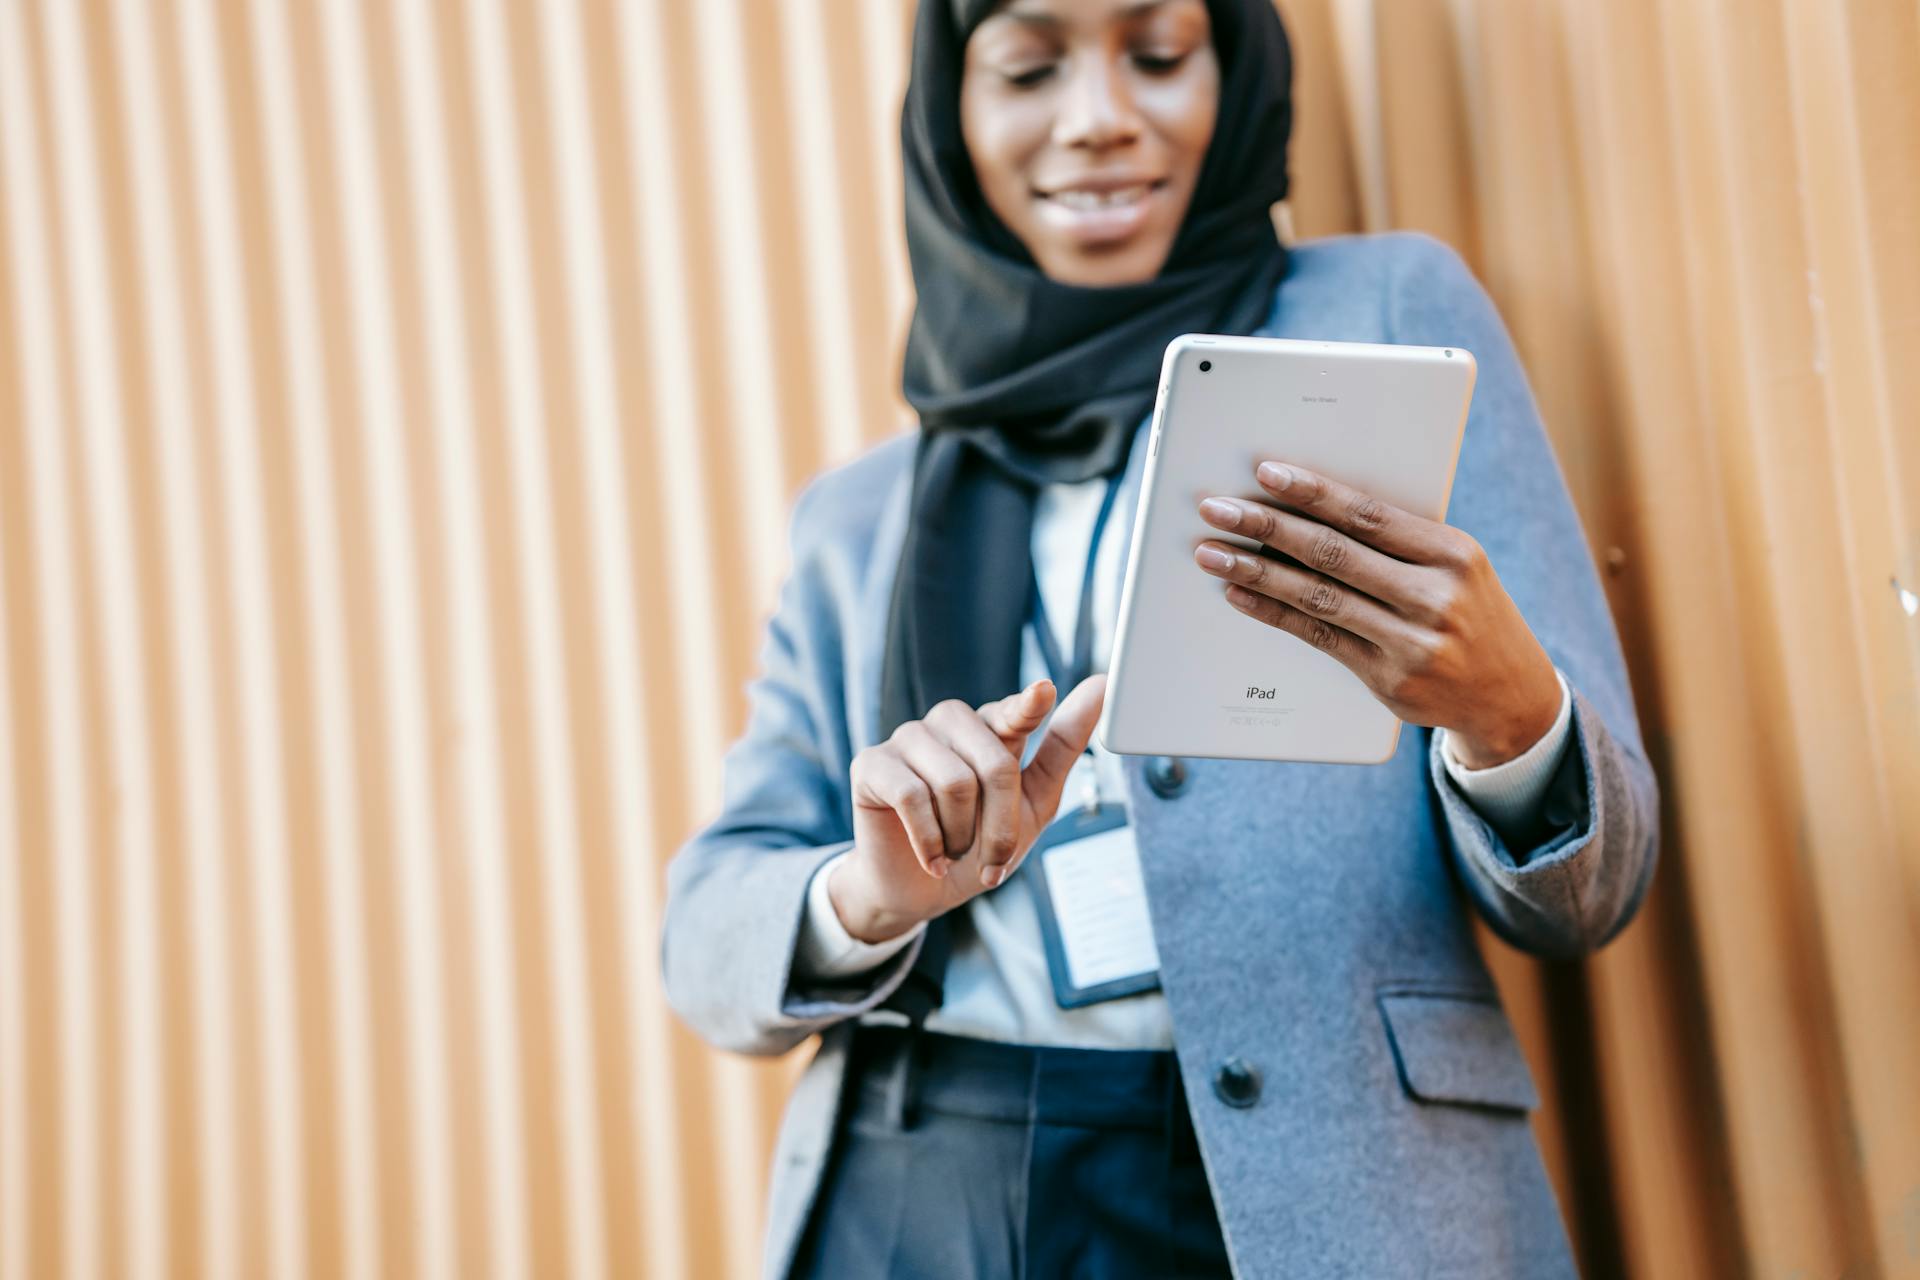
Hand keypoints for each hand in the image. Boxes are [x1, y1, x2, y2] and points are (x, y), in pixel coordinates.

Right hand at [830, 674, 1107, 943]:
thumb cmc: (978, 844)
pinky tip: (931, 858)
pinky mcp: (871, 763)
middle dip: (1001, 825)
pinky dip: (929, 840)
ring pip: (955, 782)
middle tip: (992, 858)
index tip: (1044, 692)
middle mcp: (949, 723)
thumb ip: (1062, 746)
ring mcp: (908, 738)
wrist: (920, 892)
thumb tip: (1099, 685)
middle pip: (993, 764)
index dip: (1029, 706)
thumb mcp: (1034, 803)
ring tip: (953, 851)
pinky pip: (912, 796)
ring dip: (962, 836)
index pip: (1015, 711)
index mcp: (989, 727)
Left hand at [1192, 460, 1559, 768]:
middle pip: (1333, 553)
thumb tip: (1310, 508)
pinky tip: (1240, 594)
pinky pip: (1318, 637)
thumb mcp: (1455, 567)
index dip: (1313, 493)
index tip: (1266, 473)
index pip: (1369, 515)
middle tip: (1217, 510)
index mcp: (1453, 553)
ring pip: (1318, 597)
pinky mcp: (1388, 679)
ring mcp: (1411, 642)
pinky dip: (1273, 613)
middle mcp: (1434, 596)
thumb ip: (1398, 542)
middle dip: (1266, 527)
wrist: (1509, 695)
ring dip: (1256, 571)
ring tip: (1213, 553)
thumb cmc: (1468, 613)